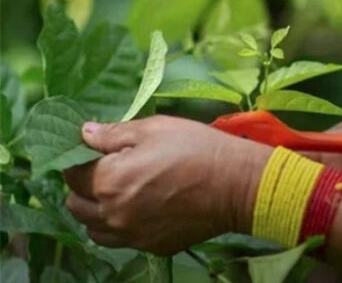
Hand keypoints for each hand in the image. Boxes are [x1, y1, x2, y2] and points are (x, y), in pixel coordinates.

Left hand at [64, 115, 269, 254]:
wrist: (237, 185)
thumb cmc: (197, 148)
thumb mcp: (156, 128)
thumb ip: (114, 133)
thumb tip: (85, 133)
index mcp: (109, 180)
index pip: (72, 174)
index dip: (81, 160)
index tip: (98, 153)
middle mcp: (113, 214)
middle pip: (76, 205)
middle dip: (84, 187)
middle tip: (108, 172)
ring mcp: (131, 235)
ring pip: (93, 228)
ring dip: (98, 211)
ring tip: (120, 194)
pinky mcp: (151, 247)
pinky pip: (121, 240)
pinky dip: (121, 226)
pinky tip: (141, 210)